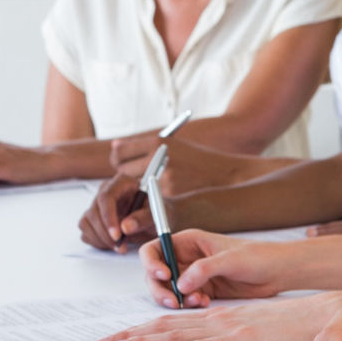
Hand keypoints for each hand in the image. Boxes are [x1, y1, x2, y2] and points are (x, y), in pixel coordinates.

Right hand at [78, 173, 154, 251]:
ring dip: (101, 240)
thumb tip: (126, 227)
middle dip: (105, 234)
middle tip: (120, 246)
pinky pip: (86, 233)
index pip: (106, 197)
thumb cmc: (156, 212)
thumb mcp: (157, 214)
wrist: (155, 219)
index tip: (117, 235)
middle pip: (94, 212)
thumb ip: (144, 218)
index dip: (109, 217)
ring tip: (121, 246)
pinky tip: (113, 244)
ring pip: (87, 224)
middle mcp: (106, 192)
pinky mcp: (92, 220)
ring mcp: (97, 206)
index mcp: (122, 183)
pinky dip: (98, 242)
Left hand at [97, 292, 341, 340]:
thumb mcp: (266, 329)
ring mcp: (232, 328)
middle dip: (132, 333)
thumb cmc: (304, 325)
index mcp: (226, 317)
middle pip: (169, 324)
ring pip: (179, 333)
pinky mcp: (245, 340)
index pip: (178, 322)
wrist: (334, 315)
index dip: (146, 328)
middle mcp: (223, 319)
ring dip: (144, 340)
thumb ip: (246, 335)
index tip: (120, 336)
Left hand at [110, 135, 248, 193]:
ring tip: (153, 185)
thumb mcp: (173, 145)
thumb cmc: (198, 159)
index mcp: (158, 142)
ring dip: (137, 188)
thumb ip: (143, 146)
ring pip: (134, 186)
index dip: (118, 158)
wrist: (227, 174)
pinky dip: (152, 198)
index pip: (120, 151)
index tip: (123, 162)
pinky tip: (166, 194)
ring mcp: (162, 178)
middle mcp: (158, 158)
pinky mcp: (169, 195)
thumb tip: (114, 145)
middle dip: (126, 174)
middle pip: (122, 169)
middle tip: (136, 177)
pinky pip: (149, 198)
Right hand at [139, 228, 290, 306]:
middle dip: (161, 289)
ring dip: (176, 299)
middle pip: (156, 274)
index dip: (152, 263)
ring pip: (168, 290)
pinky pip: (185, 300)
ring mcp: (193, 275)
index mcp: (189, 241)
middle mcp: (187, 258)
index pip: (155, 249)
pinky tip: (205, 303)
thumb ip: (204, 269)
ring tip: (196, 301)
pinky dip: (189, 305)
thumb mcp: (230, 259)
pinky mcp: (202, 290)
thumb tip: (180, 283)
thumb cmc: (258, 256)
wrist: (277, 272)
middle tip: (174, 300)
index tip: (163, 276)